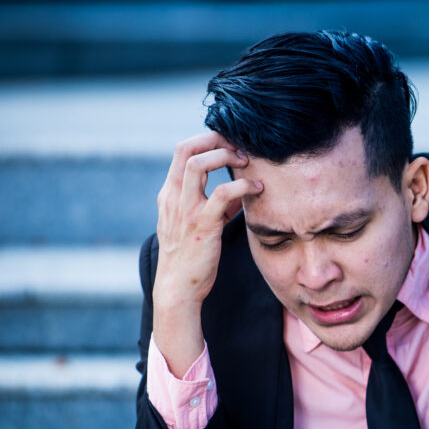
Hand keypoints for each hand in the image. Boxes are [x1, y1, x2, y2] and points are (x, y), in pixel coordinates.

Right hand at [151, 131, 262, 375]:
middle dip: (214, 140)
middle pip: (186, 150)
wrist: (178, 288)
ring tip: (247, 162)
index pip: (181, 152)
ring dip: (225, 156)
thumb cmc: (192, 258)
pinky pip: (223, 194)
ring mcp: (185, 210)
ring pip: (198, 165)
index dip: (206, 140)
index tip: (230, 143)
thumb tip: (241, 194)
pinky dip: (242, 186)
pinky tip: (257, 189)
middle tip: (240, 145)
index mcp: (170, 195)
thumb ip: (216, 206)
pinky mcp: (202, 225)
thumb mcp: (198, 225)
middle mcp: (174, 197)